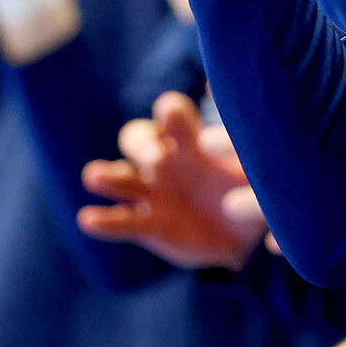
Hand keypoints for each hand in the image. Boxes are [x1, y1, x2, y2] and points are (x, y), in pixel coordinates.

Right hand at [78, 92, 266, 269]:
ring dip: (107, 175)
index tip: (171, 115)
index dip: (169, 113)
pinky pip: (121, 222)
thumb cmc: (251, 190)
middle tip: (155, 158)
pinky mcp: (146, 225)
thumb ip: (249, 144)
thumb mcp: (257, 167)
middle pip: (138, 137)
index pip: (171, 115)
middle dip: (142, 144)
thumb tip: (243, 108)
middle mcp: (165, 160)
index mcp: (192, 141)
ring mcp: (152, 193)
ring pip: (121, 177)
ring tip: (95, 176)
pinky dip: (103, 220)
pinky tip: (88, 218)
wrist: (246, 238)